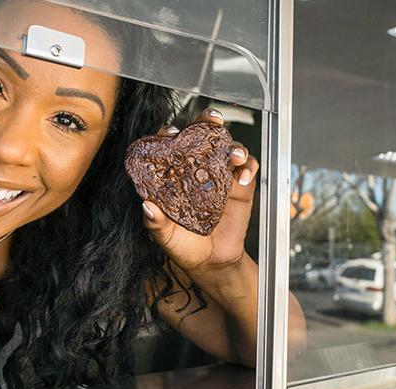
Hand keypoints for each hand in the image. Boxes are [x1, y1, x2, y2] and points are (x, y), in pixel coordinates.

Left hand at [140, 108, 258, 273]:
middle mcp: (197, 169)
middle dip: (206, 122)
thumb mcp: (166, 238)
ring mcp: (220, 175)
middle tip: (212, 119)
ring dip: (233, 145)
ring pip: (227, 147)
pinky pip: (248, 167)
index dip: (169, 134)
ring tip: (233, 155)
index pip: (170, 147)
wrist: (213, 262)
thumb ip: (156, 223)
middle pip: (201, 137)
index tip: (171, 132)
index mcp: (174, 176)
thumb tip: (147, 206)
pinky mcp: (241, 185)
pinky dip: (248, 167)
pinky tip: (242, 178)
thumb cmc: (184, 247)